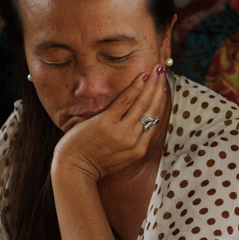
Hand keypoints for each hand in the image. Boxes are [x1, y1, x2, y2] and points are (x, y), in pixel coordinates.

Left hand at [52, 65, 168, 181]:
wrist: (75, 170)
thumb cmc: (93, 163)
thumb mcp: (119, 158)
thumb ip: (130, 142)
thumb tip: (136, 126)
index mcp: (138, 149)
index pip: (154, 120)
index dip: (160, 101)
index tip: (163, 87)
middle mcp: (134, 140)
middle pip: (152, 109)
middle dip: (159, 88)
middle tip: (163, 72)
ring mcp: (122, 132)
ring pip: (143, 103)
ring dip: (152, 84)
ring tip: (157, 69)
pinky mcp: (107, 123)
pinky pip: (125, 102)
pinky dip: (135, 88)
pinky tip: (142, 77)